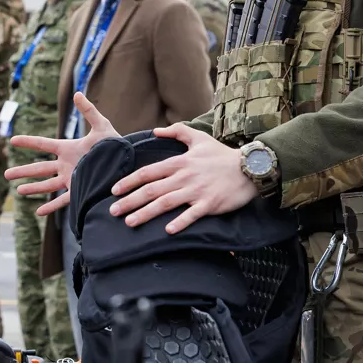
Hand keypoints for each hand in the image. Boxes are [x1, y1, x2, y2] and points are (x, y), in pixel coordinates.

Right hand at [5, 93, 117, 215]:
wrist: (128, 164)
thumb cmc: (116, 145)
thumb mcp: (101, 126)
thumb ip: (89, 111)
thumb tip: (77, 94)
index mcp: (68, 149)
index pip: (43, 144)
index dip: (28, 142)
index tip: (12, 140)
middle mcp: (66, 165)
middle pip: (39, 168)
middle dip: (23, 171)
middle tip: (6, 174)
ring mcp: (71, 179)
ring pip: (47, 185)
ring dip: (32, 188)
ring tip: (18, 191)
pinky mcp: (80, 191)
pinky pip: (62, 200)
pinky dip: (51, 207)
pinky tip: (38, 212)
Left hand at [110, 123, 257, 233]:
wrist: (250, 167)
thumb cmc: (222, 154)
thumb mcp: (199, 138)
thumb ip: (176, 132)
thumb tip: (156, 131)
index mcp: (179, 162)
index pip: (148, 172)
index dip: (129, 181)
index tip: (114, 191)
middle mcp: (184, 177)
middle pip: (151, 189)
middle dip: (130, 201)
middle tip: (113, 211)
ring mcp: (196, 191)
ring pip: (165, 203)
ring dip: (145, 213)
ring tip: (129, 222)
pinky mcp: (210, 204)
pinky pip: (191, 215)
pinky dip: (179, 222)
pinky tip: (167, 231)